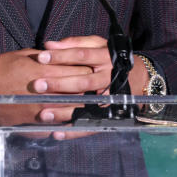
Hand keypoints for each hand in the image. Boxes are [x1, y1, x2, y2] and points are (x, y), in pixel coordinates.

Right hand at [0, 48, 91, 125]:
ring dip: (81, 104)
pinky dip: (67, 117)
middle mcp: (46, 89)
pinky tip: (72, 115)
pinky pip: (57, 120)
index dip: (86, 68)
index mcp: (44, 70)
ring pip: (72, 107)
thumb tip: (60, 55)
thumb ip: (45, 56)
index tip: (90, 67)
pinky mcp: (35, 120)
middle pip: (78, 89)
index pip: (76, 69)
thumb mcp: (23, 54)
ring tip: (88, 101)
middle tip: (94, 84)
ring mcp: (41, 107)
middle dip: (87, 86)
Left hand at [33, 35, 150, 125]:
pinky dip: (74, 131)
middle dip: (59, 84)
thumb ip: (75, 43)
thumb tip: (49, 45)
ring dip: (64, 111)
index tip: (41, 57)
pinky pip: (91, 124)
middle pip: (83, 81)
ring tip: (43, 114)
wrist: (139, 78)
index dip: (61, 56)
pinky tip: (56, 132)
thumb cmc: (109, 58)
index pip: (81, 55)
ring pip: (86, 104)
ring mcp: (109, 98)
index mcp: (104, 58)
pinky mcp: (109, 115)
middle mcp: (108, 78)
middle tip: (37, 85)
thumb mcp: (97, 45)